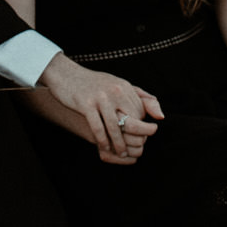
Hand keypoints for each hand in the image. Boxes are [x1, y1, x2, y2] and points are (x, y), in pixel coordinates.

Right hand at [40, 54, 164, 164]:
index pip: (140, 112)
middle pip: (132, 120)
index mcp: (124, 86)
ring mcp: (100, 98)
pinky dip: (103, 140)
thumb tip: (161, 116)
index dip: (141, 126)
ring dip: (119, 144)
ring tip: (121, 153)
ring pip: (115, 127)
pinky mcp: (86, 105)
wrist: (65, 74)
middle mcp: (115, 91)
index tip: (138, 135)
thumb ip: (140, 97)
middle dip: (135, 137)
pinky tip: (105, 147)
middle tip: (136, 149)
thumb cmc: (93, 83)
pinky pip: (98, 128)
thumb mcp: (117, 84)